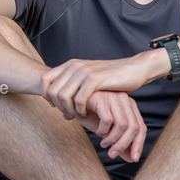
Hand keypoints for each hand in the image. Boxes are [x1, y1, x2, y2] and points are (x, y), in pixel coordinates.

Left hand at [41, 52, 162, 117]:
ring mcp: (84, 71)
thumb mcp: (90, 85)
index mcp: (71, 65)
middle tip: (70, 114)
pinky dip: (80, 110)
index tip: (57, 107)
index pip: (44, 80)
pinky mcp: (95, 79)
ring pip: (63, 96)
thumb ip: (74, 95)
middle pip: (51, 91)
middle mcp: (75, 66)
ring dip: (69, 110)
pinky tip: (87, 112)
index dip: (46, 96)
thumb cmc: (113, 79)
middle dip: (58, 107)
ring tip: (78, 115)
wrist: (134, 69)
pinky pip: (79, 99)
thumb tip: (62, 114)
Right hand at [75, 91, 146, 161]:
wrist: (71, 103)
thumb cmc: (90, 116)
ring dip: (112, 139)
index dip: (139, 145)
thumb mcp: (108, 131)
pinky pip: (107, 120)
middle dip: (124, 145)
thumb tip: (132, 158)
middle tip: (112, 154)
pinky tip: (97, 131)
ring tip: (103, 143)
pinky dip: (102, 130)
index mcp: (129, 106)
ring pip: (122, 125)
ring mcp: (113, 97)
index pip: (141, 127)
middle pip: (134, 128)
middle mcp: (124, 99)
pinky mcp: (101, 97)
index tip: (133, 159)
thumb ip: (121, 142)